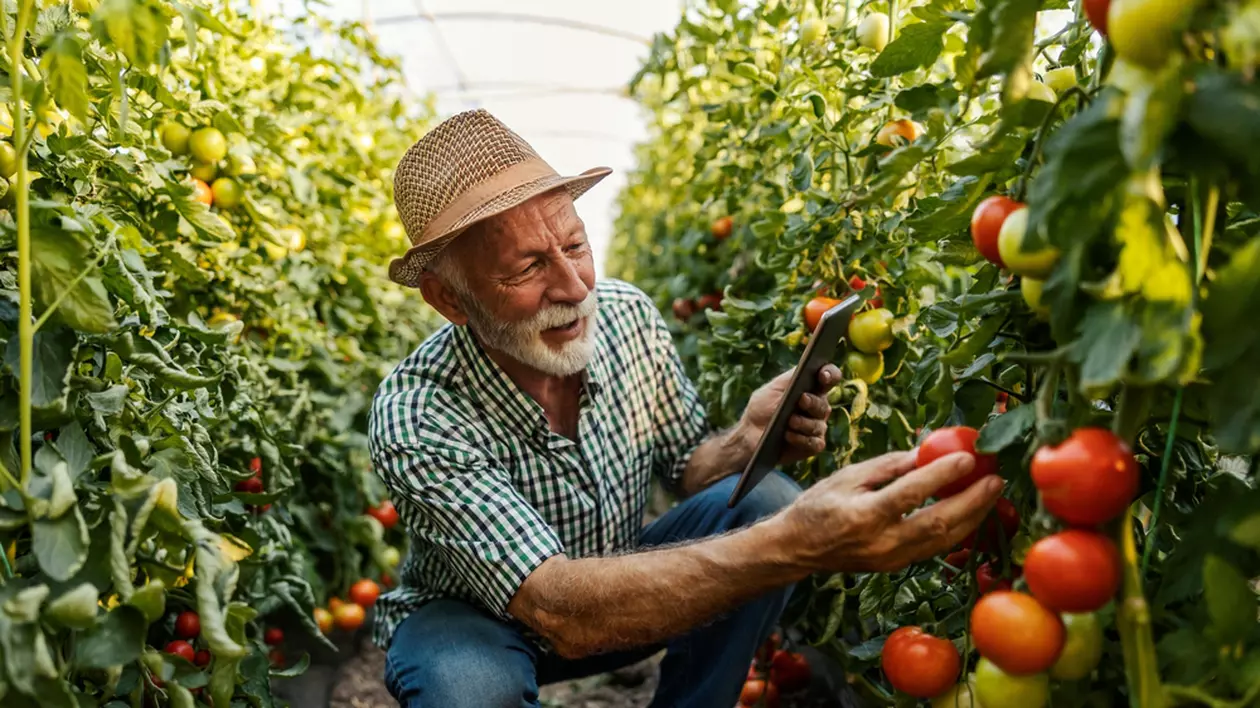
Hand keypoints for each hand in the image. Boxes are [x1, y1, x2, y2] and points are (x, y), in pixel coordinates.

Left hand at [738, 364, 841, 463]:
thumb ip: (791, 378)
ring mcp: (817, 427)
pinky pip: (814, 443)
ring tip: (789, 422)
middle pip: (824, 404)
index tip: (823, 375)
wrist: (750, 433)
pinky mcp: (812, 446)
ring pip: (819, 425)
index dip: (831, 374)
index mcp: (811, 389)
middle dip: (813, 402)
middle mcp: (818, 407)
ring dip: (803, 423)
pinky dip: (801, 439)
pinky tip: (789, 436)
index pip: (830, 377)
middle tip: (802, 400)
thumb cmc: (762, 407)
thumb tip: (807, 368)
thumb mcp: (773, 388)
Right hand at [779, 451, 1003, 572]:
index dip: (942, 474)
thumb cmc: (818, 506)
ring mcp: (892, 559)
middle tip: (997, 480)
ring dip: (972, 517)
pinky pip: (935, 548)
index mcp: (864, 515)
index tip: (968, 457)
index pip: (912, 493)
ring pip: (943, 541)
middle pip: (938, 523)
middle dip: (973, 502)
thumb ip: (887, 466)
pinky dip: (957, 530)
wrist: (799, 548)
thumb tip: (924, 452)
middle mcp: (882, 542)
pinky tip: (970, 513)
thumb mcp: (847, 476)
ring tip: (991, 494)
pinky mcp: (897, 566)